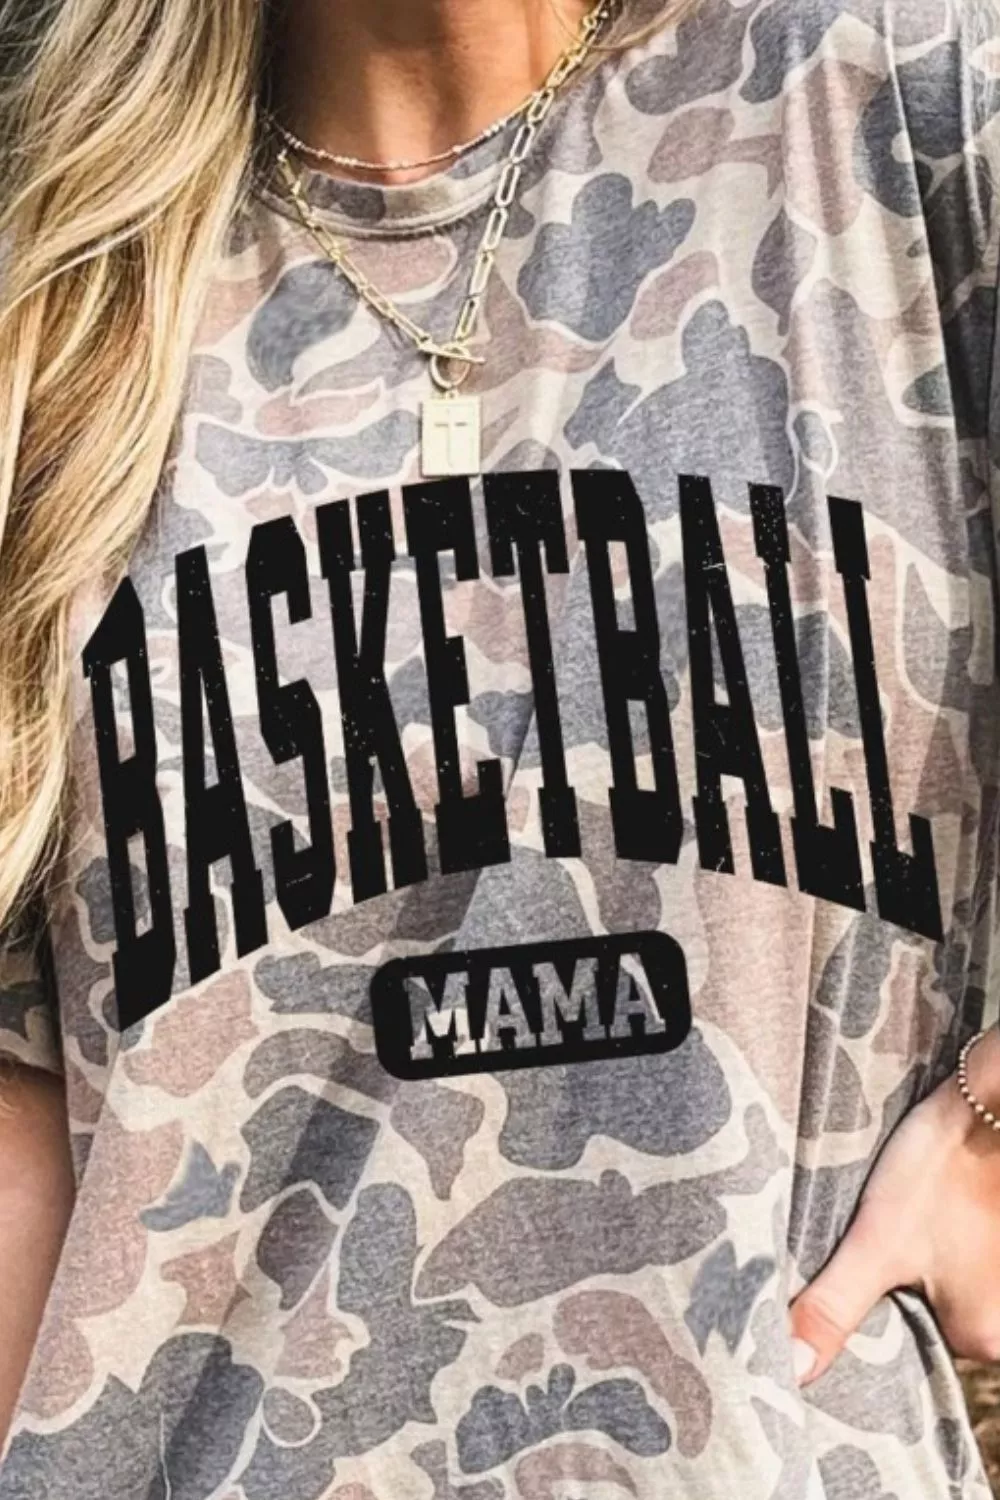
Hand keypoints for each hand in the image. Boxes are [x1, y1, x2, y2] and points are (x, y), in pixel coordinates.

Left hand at [788, 1026, 999, 1385]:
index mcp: (985, 1339)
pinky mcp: (999, 1231)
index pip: (911, 1345)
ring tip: (902, 1215)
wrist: (994, 1098)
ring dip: (920, 1254)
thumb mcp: (876, 1241)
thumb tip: (789, 1371)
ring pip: (948, 1278)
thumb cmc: (942, 1168)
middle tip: (866, 1242)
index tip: (849, 1279)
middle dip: (897, 1285)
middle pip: (932, 1314)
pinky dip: (940, 1232)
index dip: (876, 1313)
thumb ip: (834, 1307)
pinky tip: (925, 1201)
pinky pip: (962, 1249)